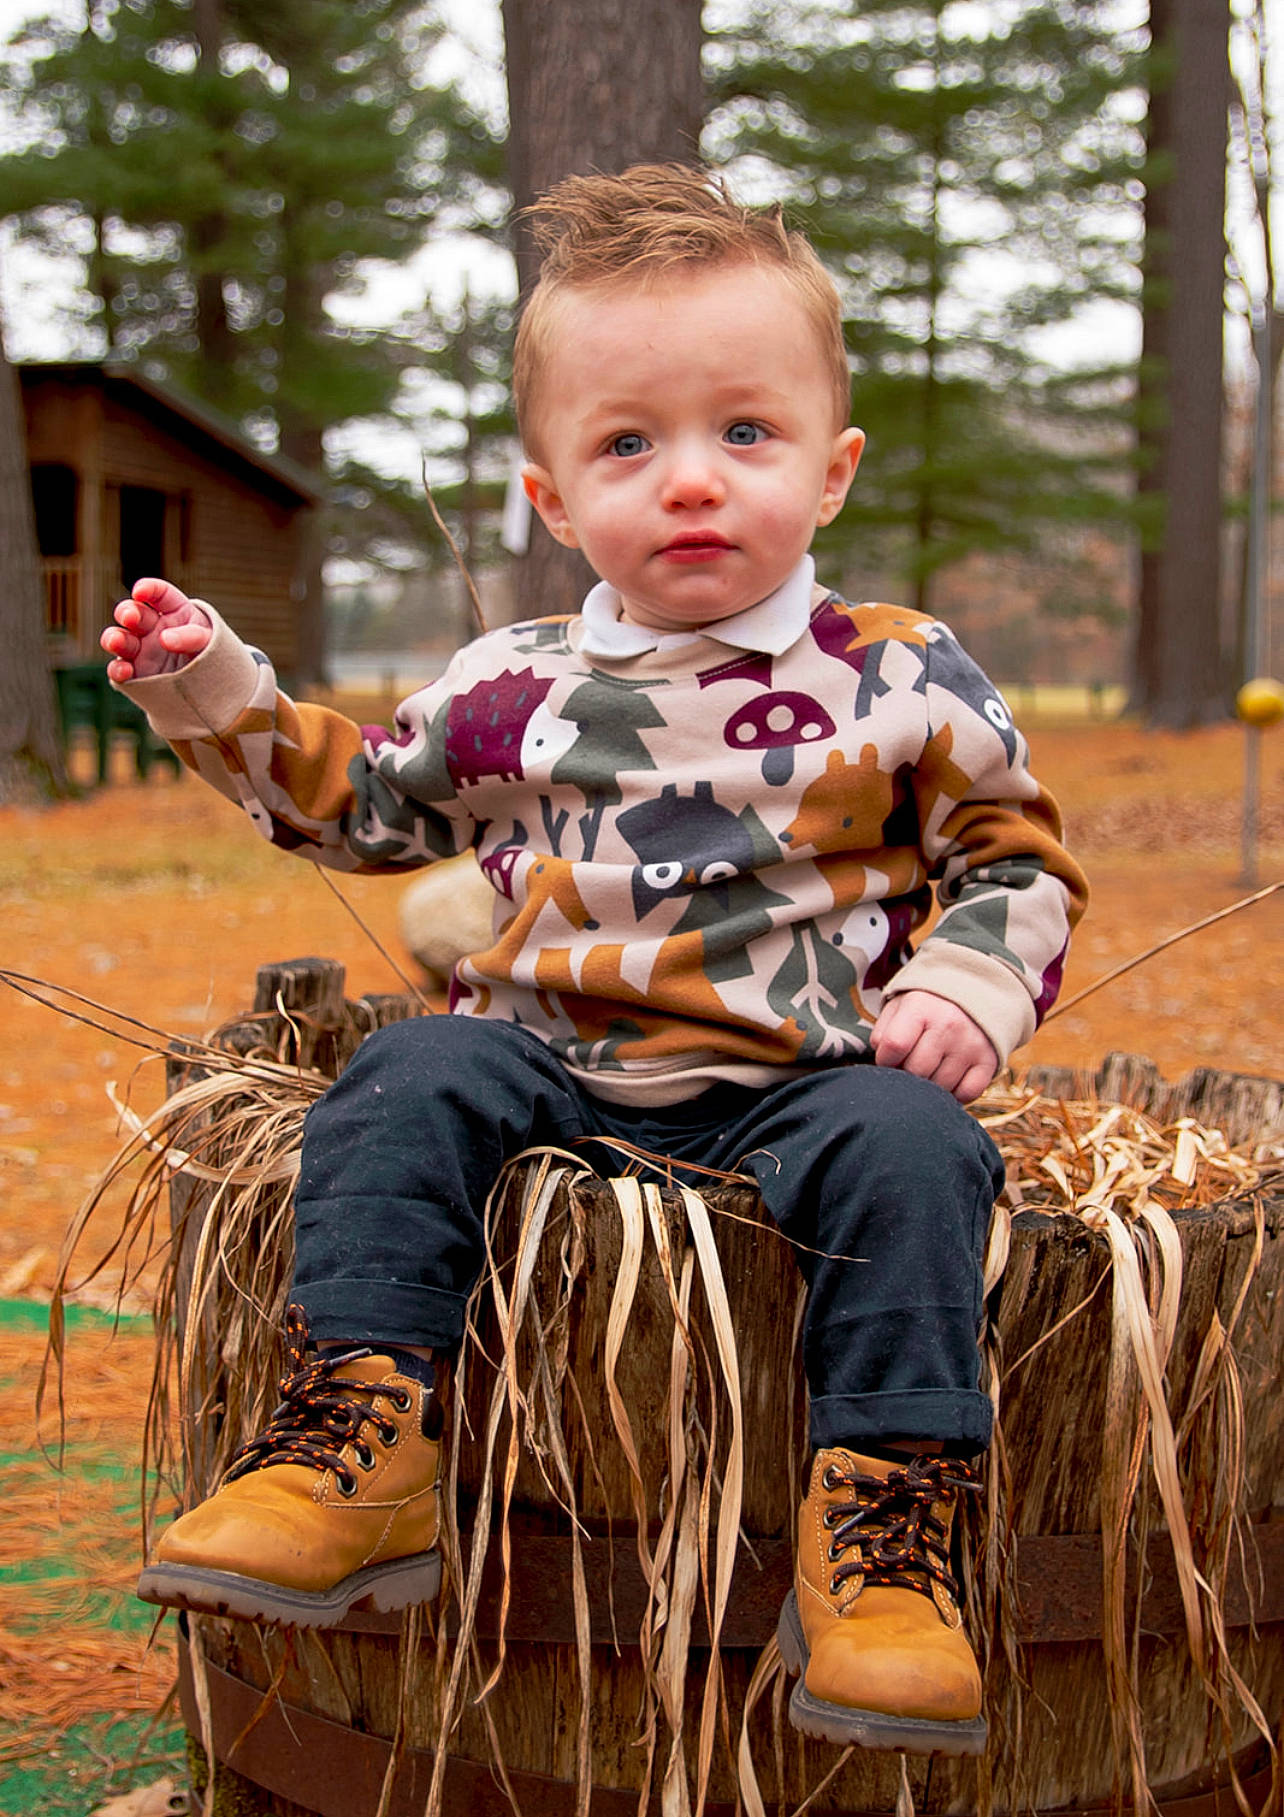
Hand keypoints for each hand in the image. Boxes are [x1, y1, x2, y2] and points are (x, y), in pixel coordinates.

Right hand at [101, 577, 210, 681]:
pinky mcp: (135, 674)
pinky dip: (117, 670)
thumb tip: (164, 639)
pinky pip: (119, 670)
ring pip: (118, 639)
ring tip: (116, 641)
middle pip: (132, 613)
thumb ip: (191, 636)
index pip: (159, 594)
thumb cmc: (213, 655)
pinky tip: (125, 671)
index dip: (147, 589)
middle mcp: (152, 627)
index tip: (139, 592)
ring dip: (113, 638)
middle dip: (127, 612)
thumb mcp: (210, 640)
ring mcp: (141, 650)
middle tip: (130, 617)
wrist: (213, 687)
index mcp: (173, 611)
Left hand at [871, 990, 997, 1103]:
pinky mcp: (988, 1061)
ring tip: (929, 1070)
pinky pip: (966, 1093)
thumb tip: (882, 1062)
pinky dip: (955, 1095)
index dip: (885, 1059)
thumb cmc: (927, 1007)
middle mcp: (948, 1025)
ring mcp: (970, 1044)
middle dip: (907, 1075)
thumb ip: (883, 1033)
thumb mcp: (900, 1007)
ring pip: (940, 1086)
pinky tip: (949, 1081)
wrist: (974, 994)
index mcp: (921, 1008)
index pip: (894, 1045)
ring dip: (930, 1087)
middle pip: (916, 1070)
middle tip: (910, 1066)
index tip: (889, 1059)